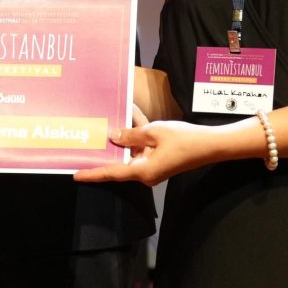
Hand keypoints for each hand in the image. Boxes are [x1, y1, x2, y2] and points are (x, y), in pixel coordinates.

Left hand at [71, 118, 215, 186]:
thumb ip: (131, 134)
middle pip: (120, 160)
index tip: (76, 175)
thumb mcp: (154, 132)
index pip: (111, 173)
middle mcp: (145, 172)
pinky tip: (133, 112)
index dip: (93, 174)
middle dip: (108, 147)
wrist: (211, 145)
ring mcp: (153, 166)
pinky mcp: (159, 159)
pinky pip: (143, 146)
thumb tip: (114, 136)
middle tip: (90, 137)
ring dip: (126, 133)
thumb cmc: (184, 140)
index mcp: (142, 170)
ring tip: (113, 114)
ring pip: (132, 150)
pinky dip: (139, 132)